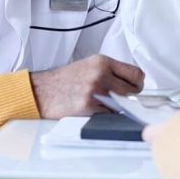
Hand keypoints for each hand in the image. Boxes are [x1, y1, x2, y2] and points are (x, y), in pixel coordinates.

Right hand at [30, 54, 144, 117]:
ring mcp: (96, 91)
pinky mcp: (90, 106)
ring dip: (118, 108)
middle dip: (128, 97)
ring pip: (123, 104)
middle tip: (119, 100)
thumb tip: (131, 83)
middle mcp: (100, 74)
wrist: (42, 91)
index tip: (134, 88)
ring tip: (105, 105)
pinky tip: (96, 111)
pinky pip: (110, 115)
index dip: (137, 83)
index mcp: (102, 62)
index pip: (136, 74)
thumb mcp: (88, 65)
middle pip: (133, 91)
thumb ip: (110, 71)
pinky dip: (107, 116)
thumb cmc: (63, 80)